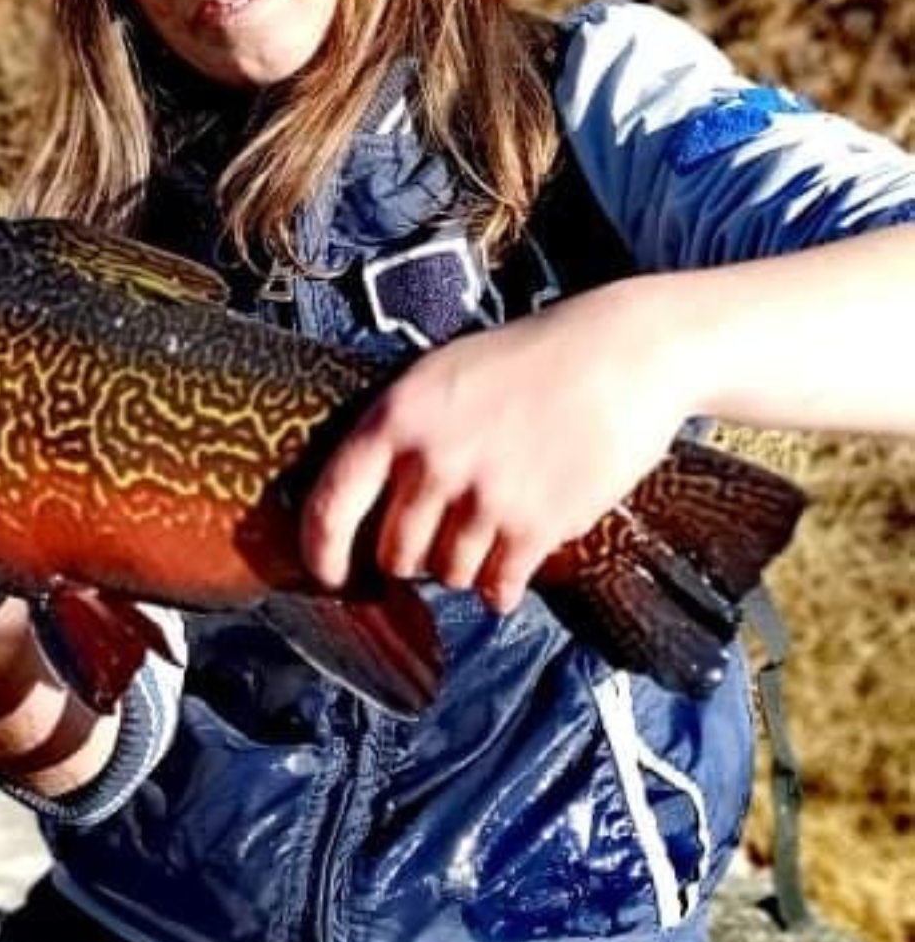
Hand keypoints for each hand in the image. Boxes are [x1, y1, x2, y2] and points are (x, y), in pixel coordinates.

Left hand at [300, 284, 691, 612]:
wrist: (620, 354)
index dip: (320, 553)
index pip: (330, 506)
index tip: (329, 577)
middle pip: (394, 555)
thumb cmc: (524, 362)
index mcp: (394, 419)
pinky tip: (512, 566)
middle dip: (410, 559)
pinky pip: (497, 587)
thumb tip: (357, 504)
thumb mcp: (437, 376)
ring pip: (447, 575)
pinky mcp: (536, 525)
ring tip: (489, 530)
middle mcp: (431, 461)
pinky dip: (501, 587)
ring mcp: (484, 497)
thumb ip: (395, 434)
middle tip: (437, 539)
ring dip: (462, 567)